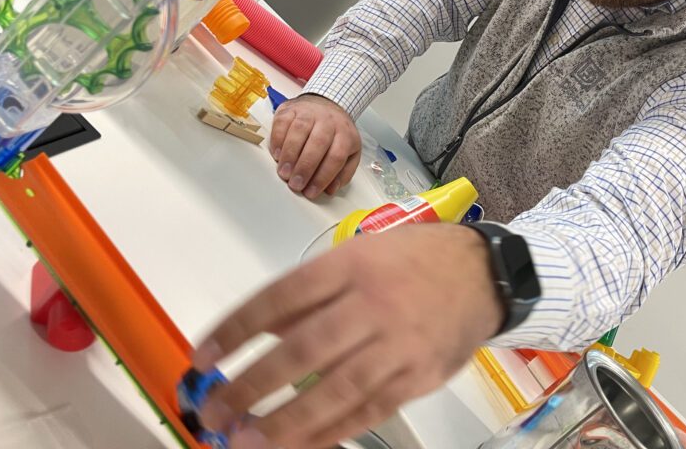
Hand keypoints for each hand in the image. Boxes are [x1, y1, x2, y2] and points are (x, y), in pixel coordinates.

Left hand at [192, 224, 505, 448]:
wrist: (483, 274)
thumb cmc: (411, 261)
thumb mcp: (359, 255)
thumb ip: (312, 293)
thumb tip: (257, 332)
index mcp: (350, 265)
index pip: (282, 297)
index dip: (238, 328)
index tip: (202, 357)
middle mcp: (372, 303)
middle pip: (305, 348)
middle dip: (253, 385)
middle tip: (214, 413)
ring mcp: (398, 343)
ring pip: (336, 389)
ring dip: (287, 422)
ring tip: (246, 443)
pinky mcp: (419, 376)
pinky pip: (369, 411)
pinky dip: (331, 433)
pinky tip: (300, 447)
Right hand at [269, 93, 361, 199]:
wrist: (326, 103)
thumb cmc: (336, 133)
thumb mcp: (349, 152)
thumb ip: (342, 173)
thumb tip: (330, 190)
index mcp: (345, 134)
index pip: (336, 157)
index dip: (323, 177)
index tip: (311, 192)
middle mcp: (328, 121)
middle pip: (318, 143)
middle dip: (305, 167)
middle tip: (295, 184)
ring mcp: (309, 112)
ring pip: (299, 131)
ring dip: (290, 155)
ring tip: (284, 173)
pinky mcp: (291, 109)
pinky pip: (283, 123)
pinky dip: (278, 140)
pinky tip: (277, 155)